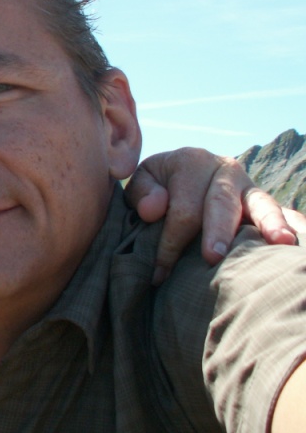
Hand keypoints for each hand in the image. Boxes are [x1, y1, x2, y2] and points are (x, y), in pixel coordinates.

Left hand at [125, 148, 299, 283]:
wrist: (177, 174)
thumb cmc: (157, 187)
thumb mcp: (142, 183)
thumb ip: (142, 194)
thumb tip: (153, 209)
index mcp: (191, 160)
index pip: (183, 209)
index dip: (171, 242)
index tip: (160, 272)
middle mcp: (225, 169)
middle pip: (221, 203)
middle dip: (217, 232)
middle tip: (211, 258)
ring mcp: (249, 186)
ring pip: (260, 204)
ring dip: (269, 224)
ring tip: (279, 242)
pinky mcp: (263, 202)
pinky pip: (282, 211)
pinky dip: (292, 224)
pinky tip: (296, 240)